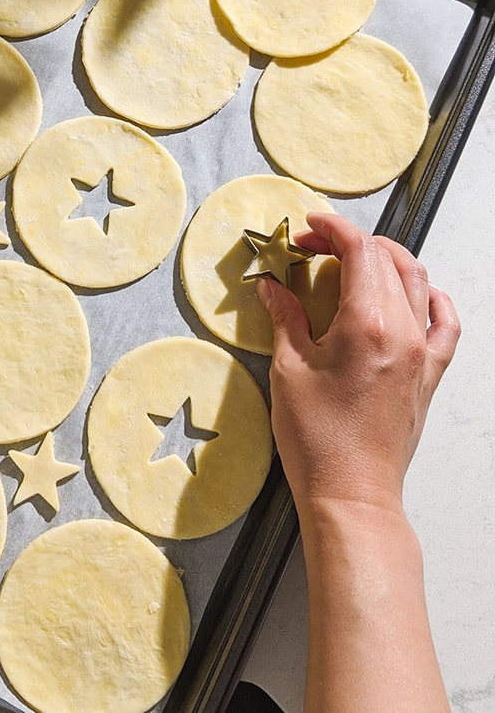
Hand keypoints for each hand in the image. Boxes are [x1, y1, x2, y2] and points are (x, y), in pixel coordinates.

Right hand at [255, 212, 459, 514]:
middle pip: (388, 260)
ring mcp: (423, 352)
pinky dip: (432, 297)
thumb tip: (274, 286)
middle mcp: (403, 331)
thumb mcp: (288, 369)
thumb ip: (285, 318)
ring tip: (354, 261)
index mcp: (367, 324)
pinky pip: (445, 322)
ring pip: (419, 282)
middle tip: (314, 246)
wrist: (352, 490)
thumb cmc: (316, 438)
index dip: (331, 230)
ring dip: (387, 260)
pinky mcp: (430, 373)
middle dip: (351, 242)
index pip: (359, 252)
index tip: (306, 227)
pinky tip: (417, 293)